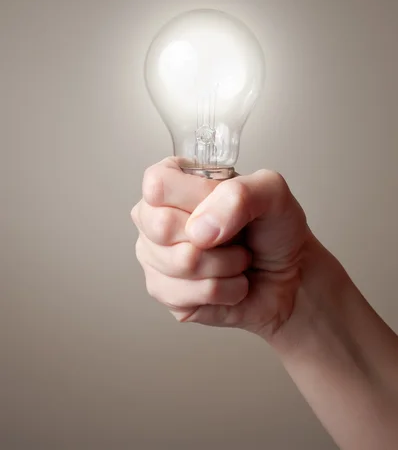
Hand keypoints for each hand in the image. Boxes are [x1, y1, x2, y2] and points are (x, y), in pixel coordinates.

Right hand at [131, 157, 308, 338]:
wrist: (292, 276)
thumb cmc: (276, 230)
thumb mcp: (272, 193)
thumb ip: (239, 194)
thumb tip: (199, 230)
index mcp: (173, 183)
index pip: (157, 184)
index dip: (195, 197)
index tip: (223, 204)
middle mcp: (155, 218)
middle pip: (162, 226)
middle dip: (215, 236)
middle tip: (233, 235)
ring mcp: (155, 258)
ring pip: (180, 263)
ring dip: (225, 264)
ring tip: (235, 258)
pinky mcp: (165, 294)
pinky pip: (186, 295)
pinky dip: (223, 290)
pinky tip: (230, 281)